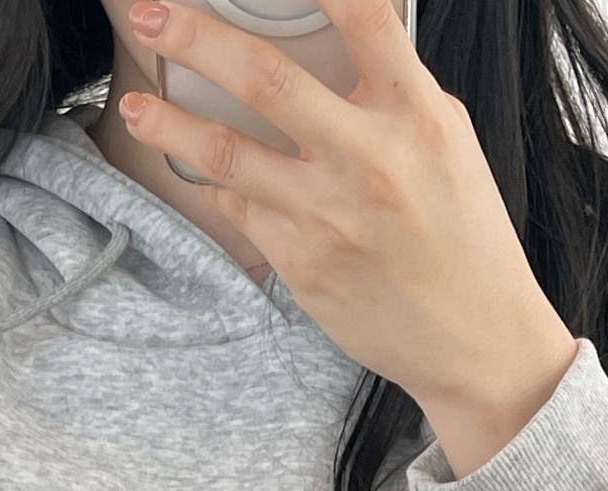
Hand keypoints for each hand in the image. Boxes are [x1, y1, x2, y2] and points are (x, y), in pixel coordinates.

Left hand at [117, 0, 577, 476]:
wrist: (475, 340)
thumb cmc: (465, 236)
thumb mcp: (448, 142)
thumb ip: (394, 94)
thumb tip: (336, 52)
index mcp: (416, 114)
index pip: (363, 17)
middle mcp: (368, 158)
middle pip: (264, 78)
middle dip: (195, 38)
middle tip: (148, 13)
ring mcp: (327, 213)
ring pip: (226, 154)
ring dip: (169, 125)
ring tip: (133, 105)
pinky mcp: (301, 262)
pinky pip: (241, 208)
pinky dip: (216, 183)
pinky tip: (196, 169)